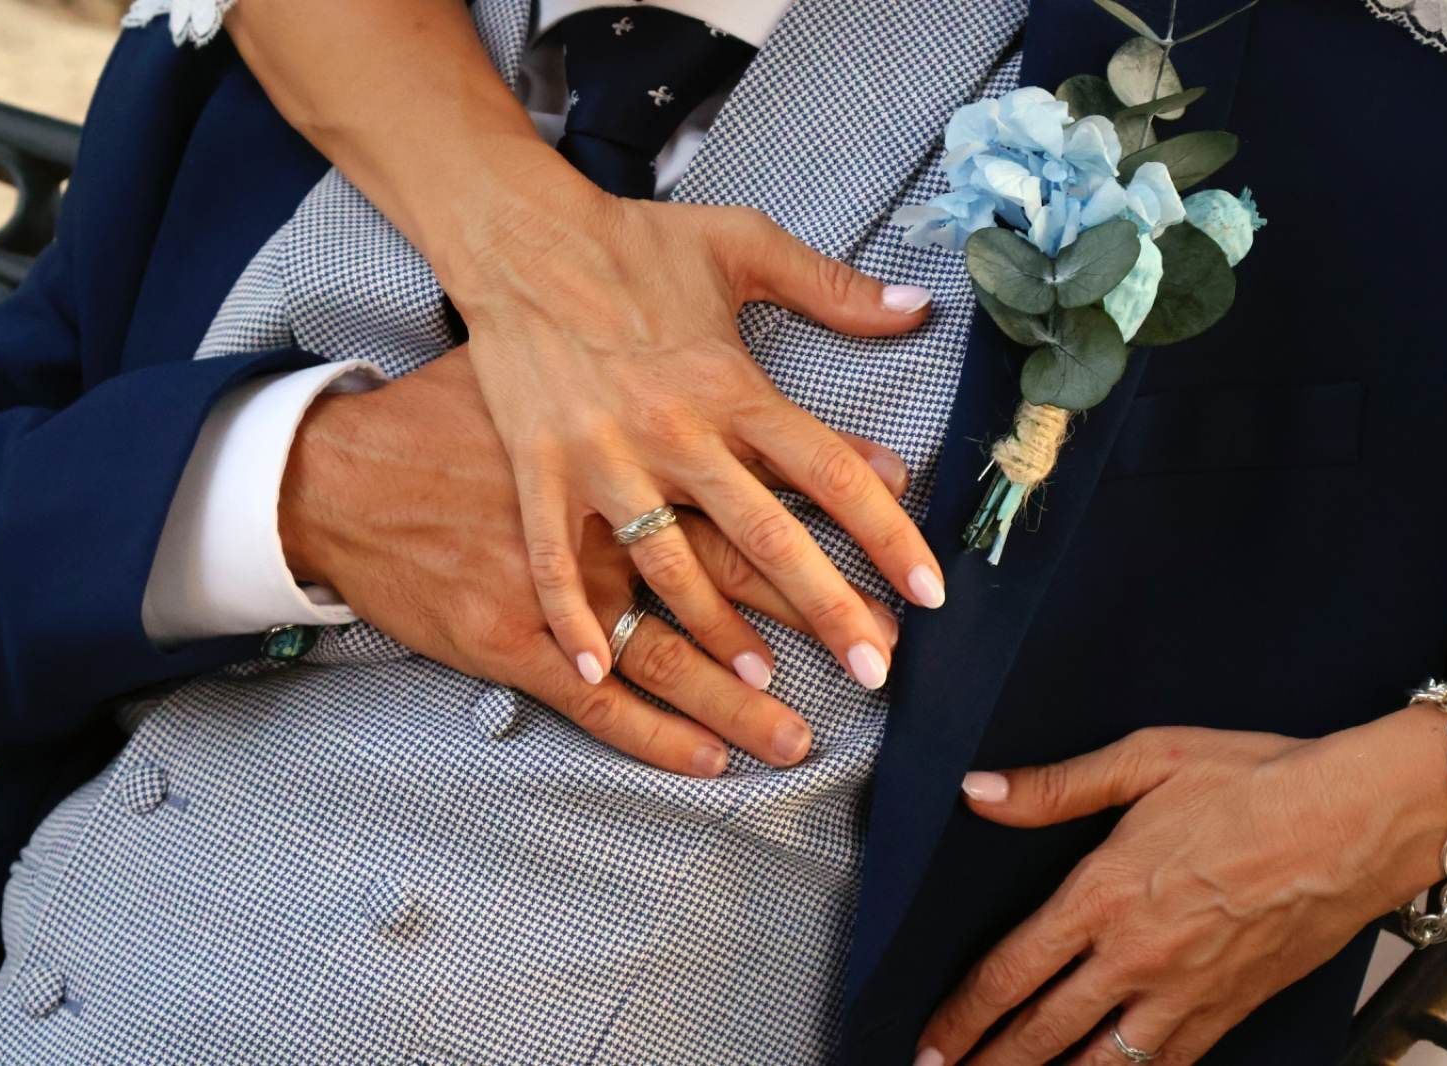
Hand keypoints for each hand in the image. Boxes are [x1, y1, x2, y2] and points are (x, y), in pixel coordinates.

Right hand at [228, 0, 940, 691]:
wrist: (515, 235)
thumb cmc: (630, 241)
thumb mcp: (741, 244)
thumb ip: (833, 286)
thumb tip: (919, 306)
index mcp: (731, 384)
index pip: (829, 471)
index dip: (888, 534)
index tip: (931, 590)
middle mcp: (677, 432)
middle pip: (767, 535)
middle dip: (827, 608)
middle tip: (874, 671)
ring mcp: (605, 457)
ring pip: (671, 563)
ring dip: (717, 629)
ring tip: (761, 685)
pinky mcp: (542, 469)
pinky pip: (557, 556)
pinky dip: (572, 615)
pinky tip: (595, 669)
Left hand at [915, 706, 1446, 1064]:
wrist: (1359, 822)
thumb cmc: (1256, 783)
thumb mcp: (1145, 760)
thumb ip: (1054, 787)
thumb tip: (979, 791)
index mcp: (1104, 895)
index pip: (1012, 972)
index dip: (963, 1015)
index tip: (930, 1040)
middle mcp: (1138, 956)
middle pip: (1044, 1032)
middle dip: (988, 1061)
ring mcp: (1186, 992)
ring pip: (1101, 1063)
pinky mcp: (1230, 1008)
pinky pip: (1166, 1064)